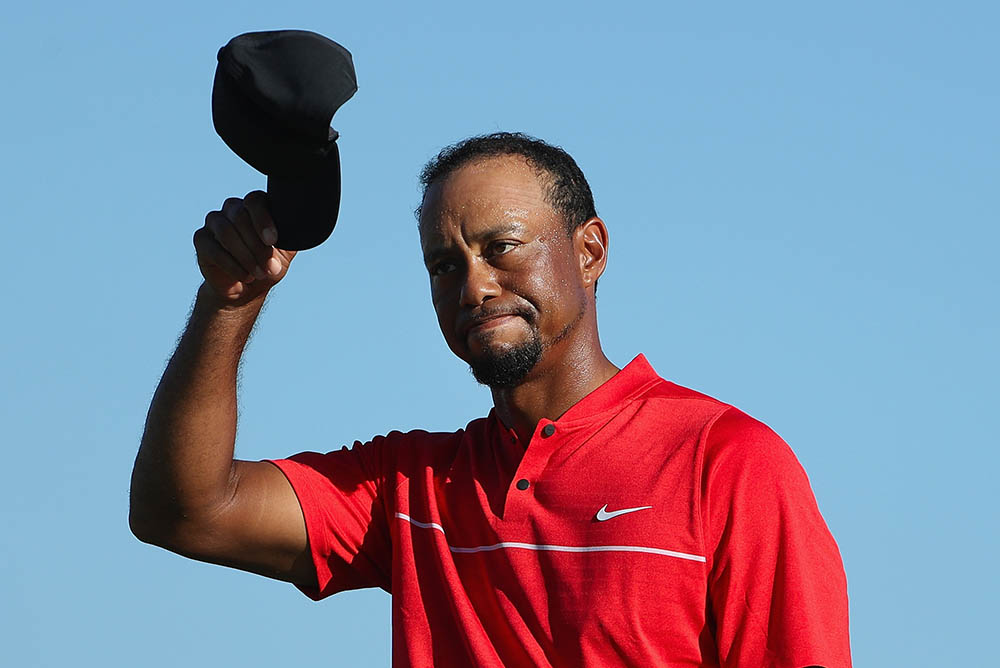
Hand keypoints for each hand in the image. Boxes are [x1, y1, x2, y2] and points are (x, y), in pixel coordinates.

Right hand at [194, 191, 296, 305]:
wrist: (246, 287)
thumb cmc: (268, 263)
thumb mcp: (286, 251)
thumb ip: (294, 235)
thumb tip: (307, 225)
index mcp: (255, 206)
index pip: (255, 200)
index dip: (263, 219)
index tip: (273, 241)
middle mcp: (233, 208)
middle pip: (240, 217)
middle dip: (257, 246)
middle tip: (269, 267)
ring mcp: (214, 222)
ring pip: (226, 232)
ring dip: (245, 256)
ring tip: (258, 273)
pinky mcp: (201, 239)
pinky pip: (213, 248)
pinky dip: (231, 265)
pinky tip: (244, 276)